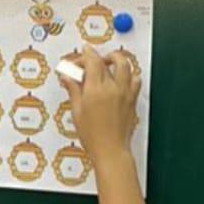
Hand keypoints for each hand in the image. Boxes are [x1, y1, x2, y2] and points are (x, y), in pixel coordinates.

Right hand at [61, 47, 138, 165]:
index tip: (82, 53)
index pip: (92, 61)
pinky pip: (136, 80)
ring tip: (108, 65)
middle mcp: (113, 88)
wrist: (111, 150)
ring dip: (117, 61)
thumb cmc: (92, 136)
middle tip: (92, 60)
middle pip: (110, 60)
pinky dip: (129, 74)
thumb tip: (67, 77)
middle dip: (100, 56)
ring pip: (126, 66)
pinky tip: (121, 79)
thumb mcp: (77, 111)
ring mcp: (125, 93)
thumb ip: (73, 90)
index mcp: (96, 90)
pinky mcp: (132, 100)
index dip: (86, 54)